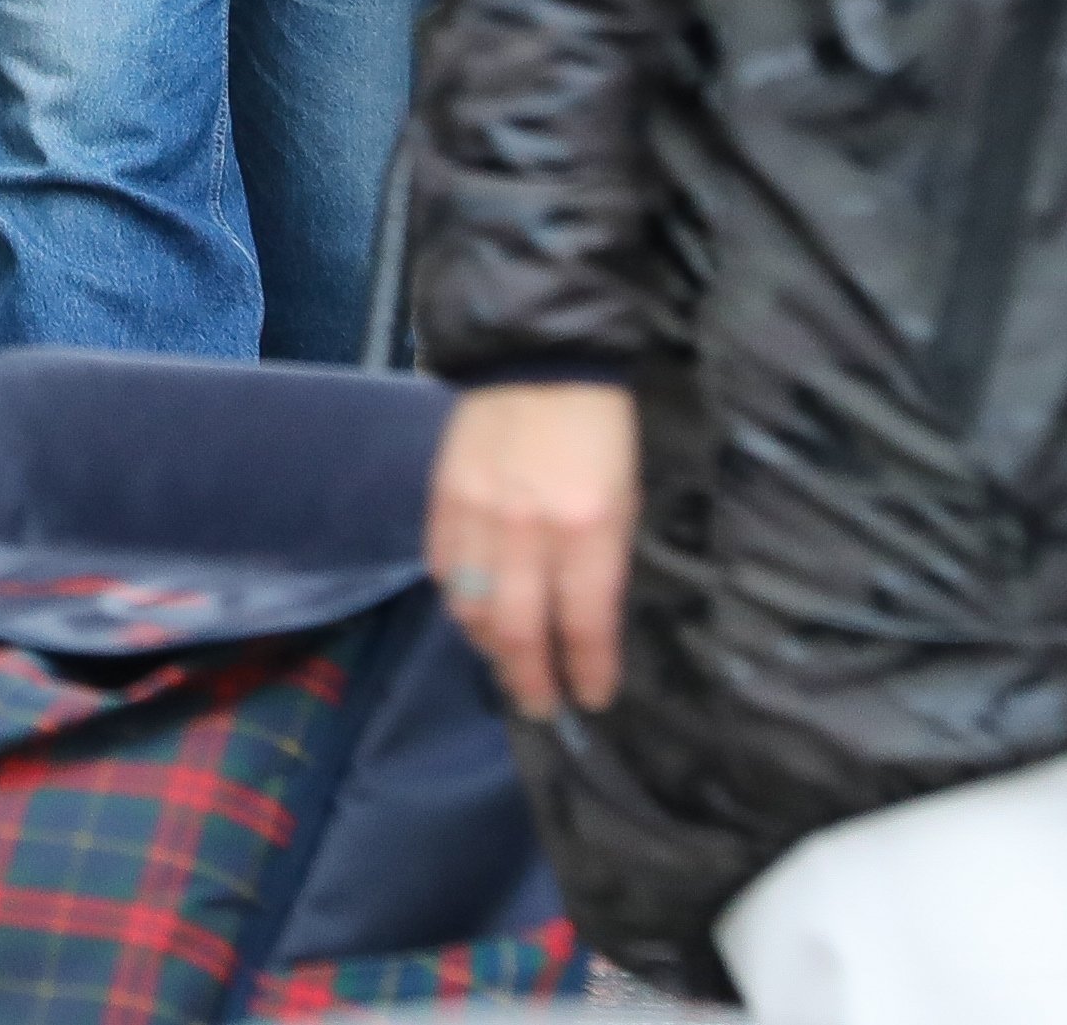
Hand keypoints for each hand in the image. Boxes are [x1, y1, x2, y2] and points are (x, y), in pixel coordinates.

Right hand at [427, 381, 636, 720]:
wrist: (537, 359)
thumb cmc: (599, 431)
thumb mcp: (625, 497)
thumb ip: (602, 560)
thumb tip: (582, 620)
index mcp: (587, 528)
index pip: (583, 624)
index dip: (587, 671)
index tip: (593, 698)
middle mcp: (528, 531)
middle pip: (518, 632)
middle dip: (531, 681)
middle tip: (541, 707)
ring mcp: (477, 517)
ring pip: (472, 609)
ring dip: (490, 647)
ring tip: (508, 663)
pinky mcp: (442, 500)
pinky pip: (444, 572)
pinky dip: (459, 602)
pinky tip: (475, 611)